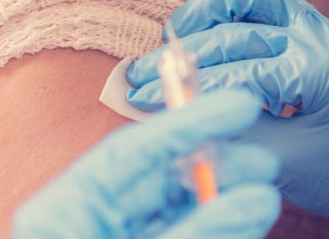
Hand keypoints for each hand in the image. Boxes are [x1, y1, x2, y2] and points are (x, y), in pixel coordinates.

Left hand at [13, 87, 282, 237]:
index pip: (130, 150)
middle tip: (265, 161)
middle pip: (158, 179)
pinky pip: (182, 231)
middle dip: (216, 169)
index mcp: (61, 210)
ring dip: (224, 199)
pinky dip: (217, 222)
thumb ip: (198, 231)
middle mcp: (85, 219)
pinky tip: (250, 213)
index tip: (242, 103)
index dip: (188, 123)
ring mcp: (112, 237)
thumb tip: (258, 197)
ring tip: (268, 192)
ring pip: (177, 209)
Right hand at [125, 0, 328, 238]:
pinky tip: (199, 30)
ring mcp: (318, 28)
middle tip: (143, 69)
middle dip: (186, 50)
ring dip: (210, 9)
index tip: (144, 94)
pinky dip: (229, 10)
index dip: (187, 83)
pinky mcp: (310, 29)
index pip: (240, 67)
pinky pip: (265, 4)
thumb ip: (226, 130)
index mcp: (321, 71)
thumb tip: (168, 112)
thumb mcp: (277, 161)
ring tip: (171, 32)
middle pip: (241, 27)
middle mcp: (322, 38)